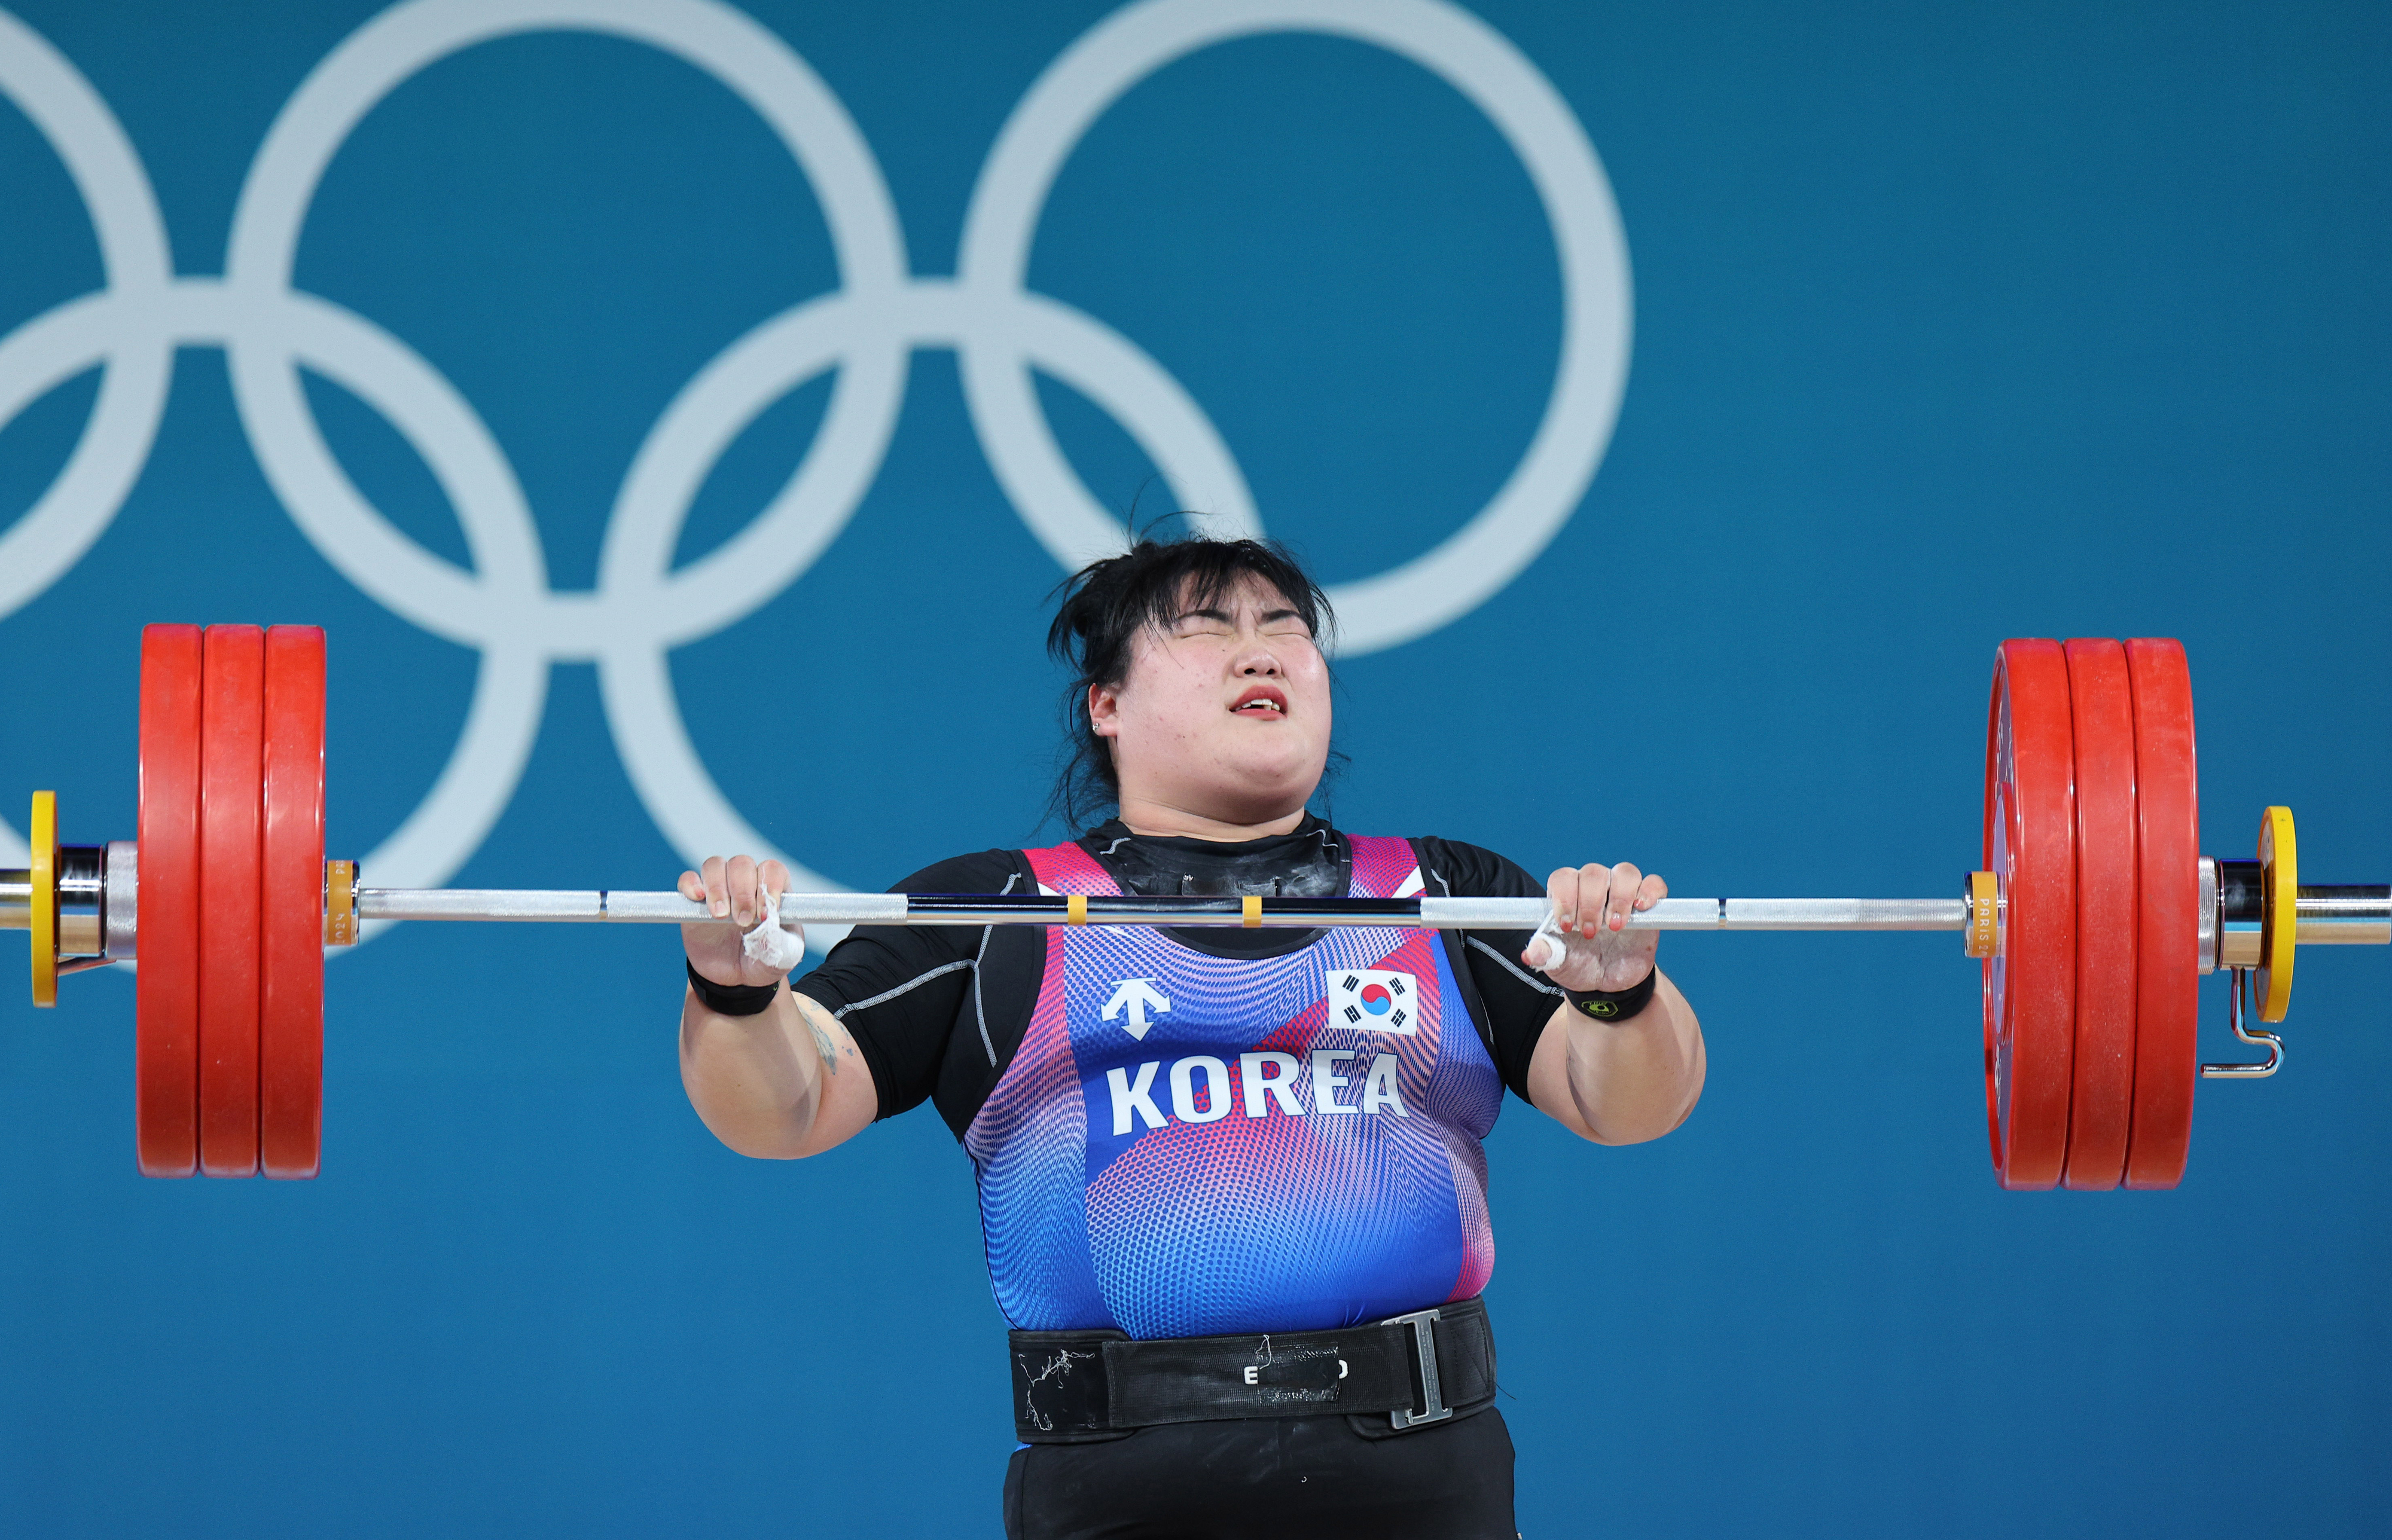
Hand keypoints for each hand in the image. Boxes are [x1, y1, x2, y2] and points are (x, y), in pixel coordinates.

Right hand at [680, 854, 796, 988]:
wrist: (734, 978)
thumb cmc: (763, 960)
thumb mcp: (783, 957)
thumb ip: (782, 942)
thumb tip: (769, 927)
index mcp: (772, 890)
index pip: (772, 870)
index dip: (770, 886)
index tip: (766, 915)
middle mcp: (745, 882)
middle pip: (742, 864)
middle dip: (743, 892)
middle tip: (743, 921)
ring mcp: (719, 889)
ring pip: (715, 865)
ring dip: (718, 888)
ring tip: (721, 916)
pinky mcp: (694, 901)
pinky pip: (688, 879)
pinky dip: (691, 884)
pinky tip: (697, 898)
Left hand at [1528, 862, 1666, 992]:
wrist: (1608, 985)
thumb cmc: (1579, 965)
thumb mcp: (1558, 963)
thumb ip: (1545, 955)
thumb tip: (1531, 954)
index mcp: (1568, 896)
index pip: (1563, 878)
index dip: (1564, 897)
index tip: (1566, 925)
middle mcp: (1595, 889)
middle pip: (1593, 873)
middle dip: (1590, 902)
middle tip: (1589, 933)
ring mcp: (1622, 894)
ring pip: (1625, 872)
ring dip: (1620, 897)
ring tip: (1615, 926)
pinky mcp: (1647, 906)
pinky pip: (1653, 884)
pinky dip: (1649, 891)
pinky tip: (1640, 908)